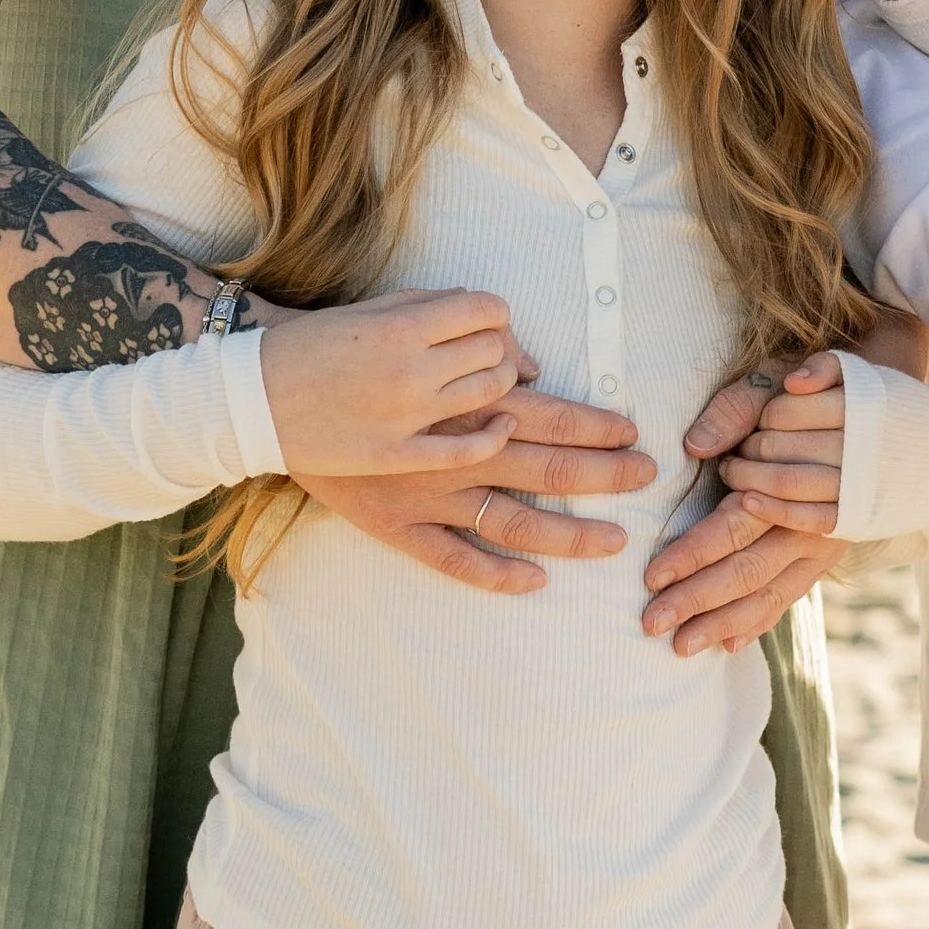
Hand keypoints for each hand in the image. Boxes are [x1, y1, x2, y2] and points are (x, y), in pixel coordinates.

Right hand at [257, 288, 529, 477]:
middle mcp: (410, 368)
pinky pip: (469, 450)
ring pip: (492, 394)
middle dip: (499, 348)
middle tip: (486, 357)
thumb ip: (425, 305)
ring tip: (490, 388)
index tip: (487, 324)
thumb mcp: (364, 311)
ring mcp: (406, 416)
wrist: (250, 401)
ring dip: (501, 386)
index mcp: (401, 326)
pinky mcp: (397, 456)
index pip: (486, 309)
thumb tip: (485, 314)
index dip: (496, 314)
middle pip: (494, 349)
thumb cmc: (307, 348)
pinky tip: (499, 428)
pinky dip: (495, 437)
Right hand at [295, 385, 656, 595]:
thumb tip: (535, 368)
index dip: (598, 429)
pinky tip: (535, 583)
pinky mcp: (396, 527)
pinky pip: (453, 560)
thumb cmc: (361, 361)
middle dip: (605, 476)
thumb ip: (481, 357)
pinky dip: (496, 576)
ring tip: (614, 542)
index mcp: (467, 407)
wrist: (282, 397)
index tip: (636, 436)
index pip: (551, 417)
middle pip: (548, 469)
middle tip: (646, 480)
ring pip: (513, 522)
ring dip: (569, 534)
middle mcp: (457, 454)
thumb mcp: (422, 345)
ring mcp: (427, 496)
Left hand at [645, 352, 848, 654]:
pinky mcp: (822, 560)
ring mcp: (819, 548)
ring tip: (680, 646)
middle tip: (651, 623)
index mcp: (789, 484)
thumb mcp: (770, 387)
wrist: (869, 412)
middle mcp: (808, 525)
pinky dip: (759, 622)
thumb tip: (694, 445)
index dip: (691, 554)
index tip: (651, 577)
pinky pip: (789, 598)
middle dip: (696, 601)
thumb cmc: (804, 396)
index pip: (733, 528)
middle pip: (747, 571)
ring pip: (768, 595)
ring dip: (722, 623)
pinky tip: (730, 645)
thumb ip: (732, 413)